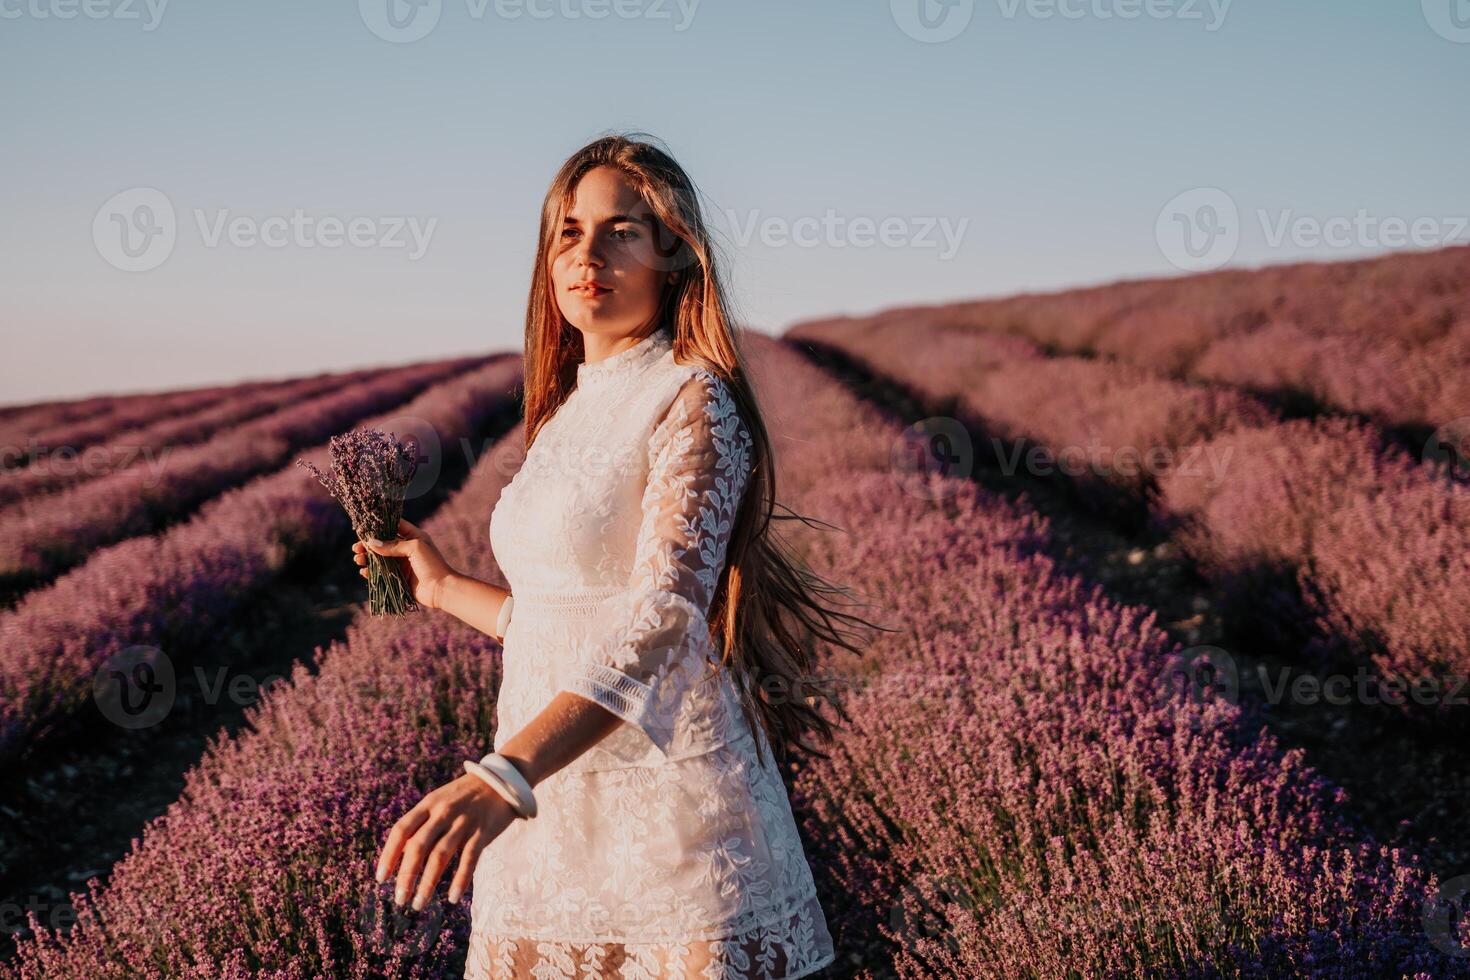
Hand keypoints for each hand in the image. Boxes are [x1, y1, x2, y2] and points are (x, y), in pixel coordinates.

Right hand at [354, 517, 453, 609]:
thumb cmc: (432, 564)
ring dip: (367, 558)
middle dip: (368, 545)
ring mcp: (402, 564)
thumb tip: (371, 543)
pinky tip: (364, 572)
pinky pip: (381, 573)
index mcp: (413, 537)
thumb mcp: (414, 548)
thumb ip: (392, 545)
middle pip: (383, 543)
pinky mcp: (398, 577)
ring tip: (358, 559)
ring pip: (380, 558)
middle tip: (356, 548)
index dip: (379, 526)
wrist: (441, 589)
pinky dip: (371, 572)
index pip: (394, 526)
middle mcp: (406, 549)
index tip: (363, 528)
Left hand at [375, 772, 518, 909]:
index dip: (389, 855)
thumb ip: (421, 825)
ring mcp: (464, 821)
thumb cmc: (464, 797)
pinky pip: (469, 859)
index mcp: (428, 804)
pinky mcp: (483, 831)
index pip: (402, 830)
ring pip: (441, 855)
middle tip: (400, 899)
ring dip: (428, 882)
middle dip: (406, 875)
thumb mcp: (438, 802)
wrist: (502, 781)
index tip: (381, 879)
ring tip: (418, 904)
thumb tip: (400, 856)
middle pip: (418, 846)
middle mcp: (444, 812)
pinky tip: (453, 898)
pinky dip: (460, 879)